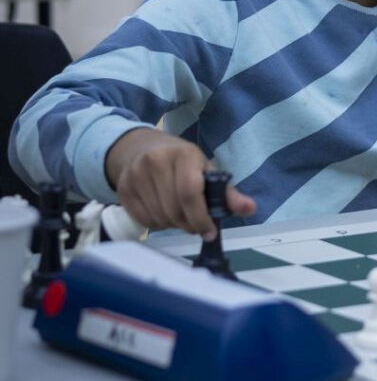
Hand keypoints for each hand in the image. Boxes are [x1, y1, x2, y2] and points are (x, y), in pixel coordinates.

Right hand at [104, 128, 256, 238]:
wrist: (142, 149)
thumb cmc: (182, 163)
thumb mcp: (207, 171)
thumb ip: (228, 193)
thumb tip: (250, 209)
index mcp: (183, 155)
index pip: (190, 192)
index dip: (201, 217)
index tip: (209, 231)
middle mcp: (156, 161)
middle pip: (175, 209)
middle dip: (189, 223)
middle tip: (196, 223)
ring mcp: (135, 174)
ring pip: (159, 217)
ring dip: (174, 225)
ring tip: (180, 214)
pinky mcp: (122, 189)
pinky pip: (143, 220)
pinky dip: (157, 224)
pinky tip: (163, 213)